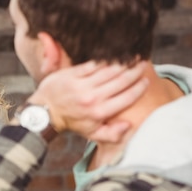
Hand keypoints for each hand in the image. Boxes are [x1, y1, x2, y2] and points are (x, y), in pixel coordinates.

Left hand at [28, 60, 148, 142]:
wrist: (45, 112)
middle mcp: (92, 98)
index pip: (126, 97)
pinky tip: (114, 56)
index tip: (146, 81)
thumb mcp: (91, 134)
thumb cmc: (72, 122)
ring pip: (109, 71)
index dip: (139, 88)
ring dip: (123, 63)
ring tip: (133, 58)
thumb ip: (112, 134)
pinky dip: (106, 60)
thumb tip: (129, 125)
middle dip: (135, 71)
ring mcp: (82, 85)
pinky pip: (94, 65)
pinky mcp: (73, 74)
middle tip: (143, 65)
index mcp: (99, 112)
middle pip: (121, 81)